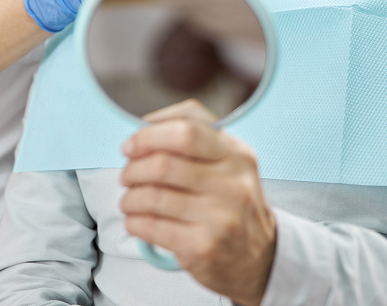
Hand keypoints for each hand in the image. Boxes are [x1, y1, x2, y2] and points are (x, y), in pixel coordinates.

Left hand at [120, 107, 276, 305]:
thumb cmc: (231, 201)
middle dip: (133, 168)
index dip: (148, 135)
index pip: (186, 129)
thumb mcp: (228, 161)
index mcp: (236, 154)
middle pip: (163, 164)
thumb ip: (193, 137)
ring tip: (129, 200)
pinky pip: (151, 227)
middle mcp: (232, 184)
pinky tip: (136, 221)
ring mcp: (220, 217)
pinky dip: (134, 221)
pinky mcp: (204, 247)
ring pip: (152, 197)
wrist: (259, 257)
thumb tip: (144, 128)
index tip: (131, 145)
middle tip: (127, 175)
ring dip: (129, 198)